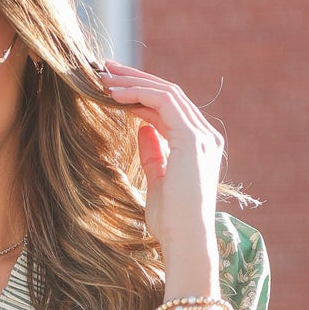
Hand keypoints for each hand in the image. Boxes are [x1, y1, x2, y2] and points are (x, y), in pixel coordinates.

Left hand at [98, 58, 222, 284]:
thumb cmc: (172, 223)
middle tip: (104, 69)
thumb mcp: (158, 183)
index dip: (140, 95)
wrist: (186, 240)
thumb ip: (154, 155)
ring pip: (166, 92)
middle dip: (134, 79)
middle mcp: (205, 135)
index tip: (113, 88)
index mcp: (198, 146)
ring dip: (132, 81)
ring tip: (103, 77)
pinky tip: (114, 94)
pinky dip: (138, 93)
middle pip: (168, 93)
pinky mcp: (192, 138)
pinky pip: (163, 101)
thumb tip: (143, 130)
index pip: (169, 109)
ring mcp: (201, 135)